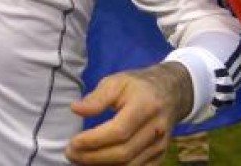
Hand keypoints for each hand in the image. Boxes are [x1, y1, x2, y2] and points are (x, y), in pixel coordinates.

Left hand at [66, 62, 190, 164]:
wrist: (170, 92)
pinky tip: (99, 163)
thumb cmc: (137, 86)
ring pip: (130, 165)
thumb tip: (75, 109)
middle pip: (124, 152)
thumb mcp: (116, 82)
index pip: (119, 131)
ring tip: (80, 159)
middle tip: (70, 153)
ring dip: (102, 165)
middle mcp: (156, 129)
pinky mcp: (160, 155)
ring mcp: (160, 145)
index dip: (94, 140)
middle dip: (93, 157)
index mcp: (145, 106)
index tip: (73, 142)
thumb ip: (97, 98)